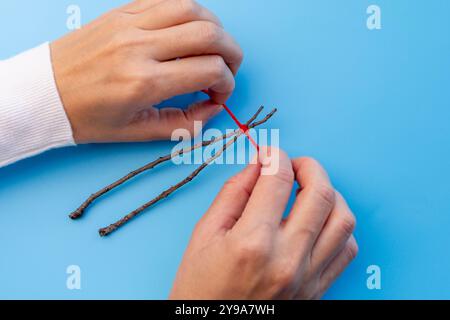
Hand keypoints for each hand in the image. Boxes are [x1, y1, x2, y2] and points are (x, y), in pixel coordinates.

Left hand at [51, 0, 242, 142]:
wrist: (45, 93)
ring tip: (214, 46)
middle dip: (233, 53)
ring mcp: (130, 24)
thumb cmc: (87, 116)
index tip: (220, 94)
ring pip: (192, 8)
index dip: (227, 84)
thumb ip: (182, 124)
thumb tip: (211, 108)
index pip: (209, 70)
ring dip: (215, 27)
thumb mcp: (136, 132)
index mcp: (144, 82)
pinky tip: (190, 28)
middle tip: (230, 68)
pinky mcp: (122, 12)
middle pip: (209, 35)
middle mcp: (140, 47)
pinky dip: (188, 11)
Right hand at [170, 149, 357, 299]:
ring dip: (330, 194)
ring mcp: (308, 276)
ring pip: (343, 219)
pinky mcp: (318, 288)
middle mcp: (288, 258)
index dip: (275, 156)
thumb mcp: (204, 235)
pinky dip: (338, 227)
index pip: (278, 179)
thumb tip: (258, 165)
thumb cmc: (202, 288)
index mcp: (252, 242)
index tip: (269, 154)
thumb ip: (233, 193)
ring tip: (309, 191)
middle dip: (309, 167)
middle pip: (320, 193)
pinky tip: (318, 223)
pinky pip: (347, 249)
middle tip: (294, 165)